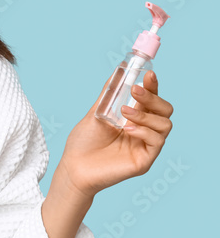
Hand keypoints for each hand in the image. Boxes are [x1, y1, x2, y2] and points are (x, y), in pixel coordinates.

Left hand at [58, 70, 174, 199]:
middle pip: (165, 110)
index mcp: (134, 118)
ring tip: (124, 113)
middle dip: (152, 97)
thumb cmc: (83, 142)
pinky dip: (144, 131)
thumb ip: (109, 95)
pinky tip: (128, 129)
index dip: (153, 86)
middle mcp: (144, 130)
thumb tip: (118, 72)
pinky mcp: (145, 160)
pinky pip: (157, 141)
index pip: (151, 99)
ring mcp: (146, 146)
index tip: (148, 74)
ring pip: (164, 124)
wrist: (73, 166)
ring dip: (146, 114)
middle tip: (135, 90)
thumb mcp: (97, 113)